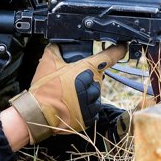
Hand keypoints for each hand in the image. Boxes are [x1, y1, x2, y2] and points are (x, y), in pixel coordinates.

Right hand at [8, 43, 125, 143]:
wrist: (38, 114)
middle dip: (87, 76)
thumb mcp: (47, 61)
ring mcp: (92, 101)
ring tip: (69, 94)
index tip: (122, 47)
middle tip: (70, 81)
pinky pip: (92, 107)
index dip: (117, 51)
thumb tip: (61, 44)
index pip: (108, 58)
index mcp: (85, 70)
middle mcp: (92, 85)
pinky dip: (84, 105)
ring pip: (95, 92)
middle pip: (98, 76)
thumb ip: (57, 49)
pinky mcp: (90, 116)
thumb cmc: (44, 89)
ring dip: (86, 92)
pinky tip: (72, 104)